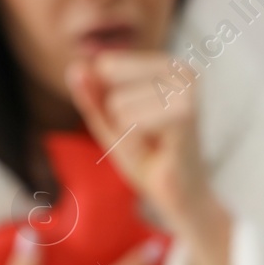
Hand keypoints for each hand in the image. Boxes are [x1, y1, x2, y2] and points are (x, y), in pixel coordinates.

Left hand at [67, 52, 232, 264]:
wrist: (181, 199)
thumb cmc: (150, 158)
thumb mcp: (110, 123)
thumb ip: (91, 96)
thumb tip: (75, 68)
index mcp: (168, 64)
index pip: (105, 65)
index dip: (109, 102)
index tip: (138, 125)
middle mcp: (182, 70)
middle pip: (109, 78)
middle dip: (116, 116)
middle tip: (145, 138)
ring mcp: (187, 90)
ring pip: (116, 103)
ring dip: (126, 133)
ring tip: (153, 146)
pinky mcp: (185, 114)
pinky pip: (128, 121)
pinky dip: (134, 143)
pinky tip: (157, 153)